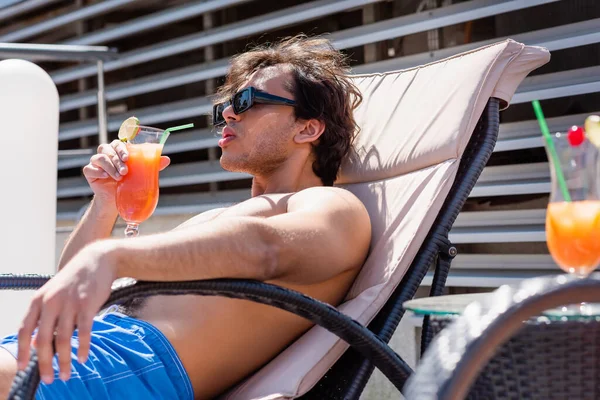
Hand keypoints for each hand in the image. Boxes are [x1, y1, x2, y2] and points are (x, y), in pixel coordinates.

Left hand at [17, 243, 117, 382]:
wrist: (98, 260)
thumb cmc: (75, 280)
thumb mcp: (52, 294)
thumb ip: (43, 316)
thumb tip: (34, 344)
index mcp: (38, 300)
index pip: (24, 330)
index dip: (22, 351)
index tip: (23, 368)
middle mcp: (51, 302)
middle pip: (43, 339)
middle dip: (44, 363)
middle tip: (48, 379)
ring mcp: (70, 303)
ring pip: (64, 339)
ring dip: (64, 360)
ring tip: (66, 374)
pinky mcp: (88, 304)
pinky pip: (84, 331)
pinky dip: (83, 347)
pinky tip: (82, 358)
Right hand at [83, 140, 170, 205]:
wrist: (116, 201)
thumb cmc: (129, 184)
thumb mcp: (141, 174)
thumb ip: (152, 165)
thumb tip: (167, 159)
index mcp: (118, 151)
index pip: (118, 143)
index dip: (122, 148)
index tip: (127, 158)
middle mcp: (106, 154)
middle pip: (108, 149)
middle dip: (117, 159)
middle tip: (125, 171)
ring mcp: (96, 162)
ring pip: (100, 158)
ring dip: (110, 167)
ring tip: (119, 177)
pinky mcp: (89, 172)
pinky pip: (90, 168)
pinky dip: (98, 172)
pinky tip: (106, 177)